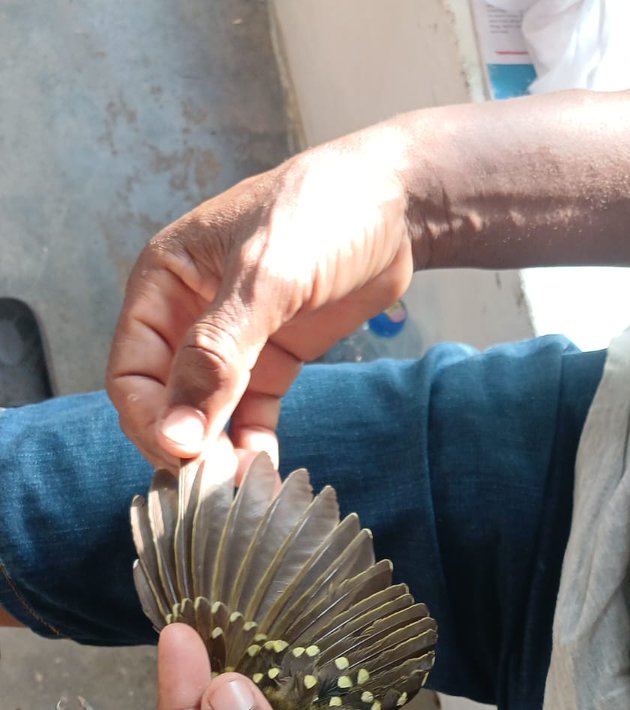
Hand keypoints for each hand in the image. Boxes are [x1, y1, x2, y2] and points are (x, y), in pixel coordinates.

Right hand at [107, 124, 414, 470]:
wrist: (399, 205)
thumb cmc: (324, 212)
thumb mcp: (266, 276)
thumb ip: (218, 353)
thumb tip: (175, 433)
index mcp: (164, 282)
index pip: (131, 373)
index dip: (150, 421)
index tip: (181, 458)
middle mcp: (188, 316)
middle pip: (164, 402)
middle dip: (184, 444)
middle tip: (214, 484)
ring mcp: (232, 343)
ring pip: (206, 416)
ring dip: (218, 454)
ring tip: (241, 486)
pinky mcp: (272, 362)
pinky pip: (250, 416)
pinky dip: (252, 445)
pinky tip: (264, 468)